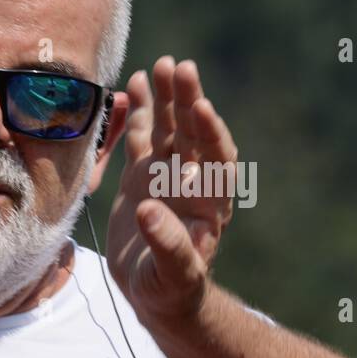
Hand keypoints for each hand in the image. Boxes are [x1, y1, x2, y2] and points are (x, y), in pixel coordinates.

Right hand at [107, 56, 236, 325]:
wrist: (159, 293)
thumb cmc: (172, 290)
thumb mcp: (173, 275)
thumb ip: (169, 246)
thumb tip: (150, 210)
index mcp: (210, 203)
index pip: (217, 160)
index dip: (211, 134)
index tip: (202, 107)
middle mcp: (194, 183)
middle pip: (195, 135)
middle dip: (190, 102)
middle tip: (181, 67)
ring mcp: (169, 176)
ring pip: (172, 129)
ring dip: (169, 99)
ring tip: (162, 64)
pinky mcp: (145, 176)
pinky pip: (146, 137)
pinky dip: (144, 111)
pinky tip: (138, 82)